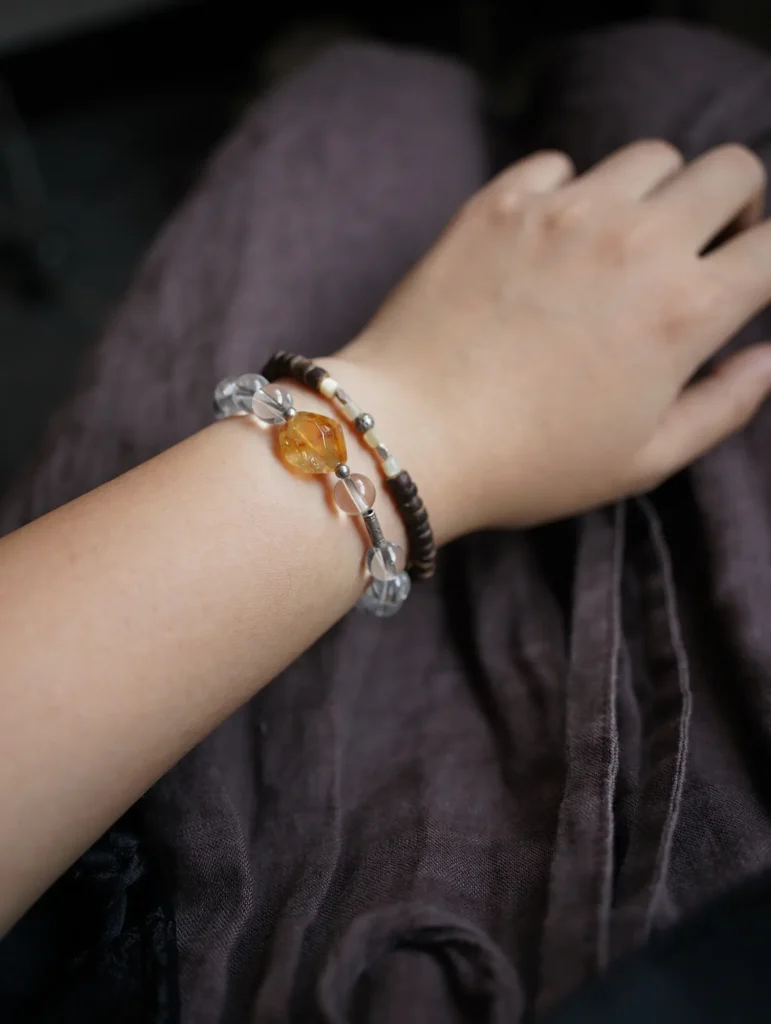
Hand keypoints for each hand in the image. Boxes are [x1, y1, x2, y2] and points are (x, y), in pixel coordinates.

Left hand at [338, 141, 770, 542]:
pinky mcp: (500, 204)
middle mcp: (636, 242)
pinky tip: (548, 240)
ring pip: (650, 157)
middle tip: (696, 251)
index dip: (767, 258)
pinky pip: (559, 163)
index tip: (744, 278)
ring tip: (618, 245)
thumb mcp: (643, 460)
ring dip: (654, 193)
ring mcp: (564, 213)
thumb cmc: (529, 465)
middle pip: (730, 170)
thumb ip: (724, 405)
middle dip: (732, 205)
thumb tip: (769, 357)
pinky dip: (568, 191)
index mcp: (684, 309)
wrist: (411, 436)